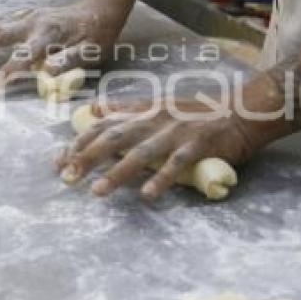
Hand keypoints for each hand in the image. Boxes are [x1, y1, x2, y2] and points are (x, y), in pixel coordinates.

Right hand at [0, 0, 125, 89]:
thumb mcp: (90, 51)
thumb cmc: (97, 35)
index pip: (23, 57)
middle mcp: (33, 23)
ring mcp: (27, 17)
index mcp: (48, 35)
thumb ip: (69, 61)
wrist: (100, 8)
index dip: (7, 73)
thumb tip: (47, 73)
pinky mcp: (26, 16)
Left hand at [56, 99, 259, 200]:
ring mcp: (176, 133)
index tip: (59, 160)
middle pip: (115, 137)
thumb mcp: (157, 104)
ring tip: (97, 192)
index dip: (80, 141)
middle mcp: (155, 119)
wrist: (241, 111)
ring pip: (141, 153)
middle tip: (66, 177)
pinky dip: (162, 179)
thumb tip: (94, 107)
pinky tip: (147, 195)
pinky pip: (177, 164)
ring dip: (117, 173)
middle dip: (88, 157)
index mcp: (143, 111)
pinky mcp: (198, 146)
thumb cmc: (195, 112)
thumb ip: (125, 108)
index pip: (104, 124)